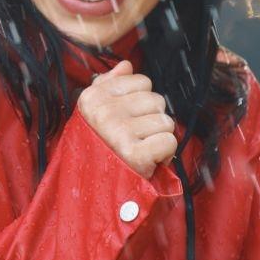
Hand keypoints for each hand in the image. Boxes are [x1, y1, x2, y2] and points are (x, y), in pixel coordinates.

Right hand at [76, 60, 176, 178]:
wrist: (90, 194)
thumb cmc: (98, 151)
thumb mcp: (94, 116)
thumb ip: (110, 86)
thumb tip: (126, 65)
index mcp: (92, 98)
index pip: (142, 81)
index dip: (140, 104)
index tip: (126, 123)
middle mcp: (103, 112)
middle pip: (157, 100)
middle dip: (152, 122)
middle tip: (135, 141)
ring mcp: (119, 132)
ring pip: (166, 121)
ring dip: (159, 139)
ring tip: (140, 152)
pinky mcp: (135, 154)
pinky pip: (169, 141)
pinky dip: (165, 155)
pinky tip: (148, 162)